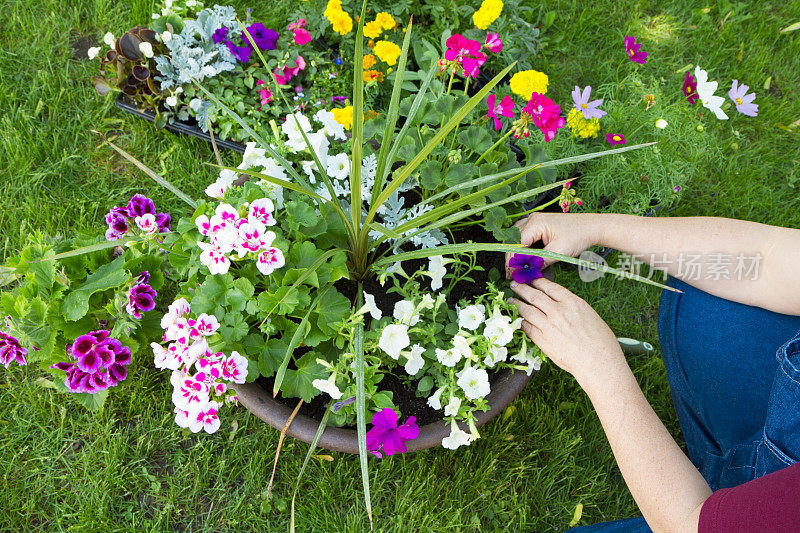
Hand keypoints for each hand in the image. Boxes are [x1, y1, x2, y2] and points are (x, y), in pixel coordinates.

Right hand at [505, 213, 600, 277]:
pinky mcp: (539, 224)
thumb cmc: (579, 235)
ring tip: (519, 267)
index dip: (512, 261)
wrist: (592, 227)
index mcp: (535, 223)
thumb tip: (527, 271)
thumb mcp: (558, 252)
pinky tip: (527, 257)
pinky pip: (525, 235)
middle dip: (513, 257)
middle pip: (514, 240)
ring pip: (518, 238)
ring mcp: (535, 220)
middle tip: (514, 273)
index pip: (516, 244)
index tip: (511, 274)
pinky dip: (524, 246)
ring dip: (518, 252)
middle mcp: (532, 219)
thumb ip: (539, 262)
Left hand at [509, 277, 626, 389]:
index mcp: (573, 302)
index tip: (532, 280)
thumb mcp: (589, 315)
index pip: (550, 287)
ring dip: (516, 304)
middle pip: (534, 296)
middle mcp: (558, 311)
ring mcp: (548, 325)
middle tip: (514, 285)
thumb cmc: (601, 341)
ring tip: (511, 301)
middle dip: (522, 289)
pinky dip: (521, 322)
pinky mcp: (542, 340)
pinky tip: (518, 319)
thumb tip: (559, 305)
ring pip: (527, 310)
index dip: (538, 282)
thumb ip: (572, 308)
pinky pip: (527, 327)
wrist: (598, 362)